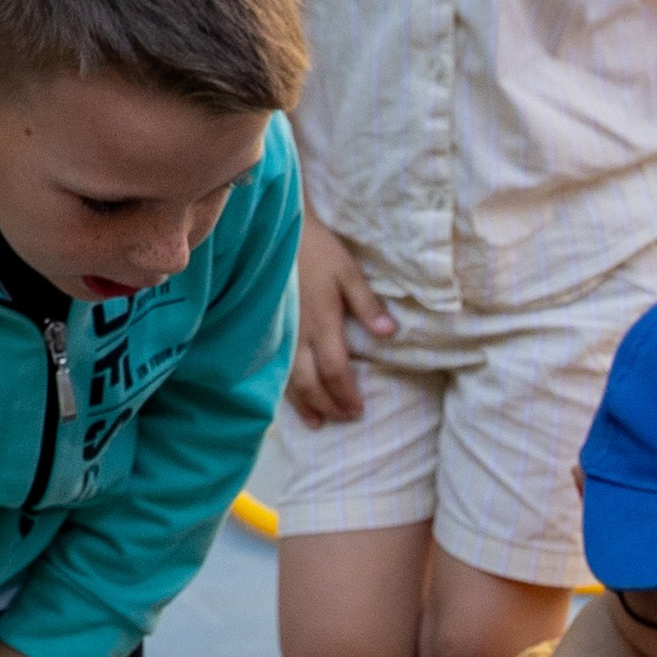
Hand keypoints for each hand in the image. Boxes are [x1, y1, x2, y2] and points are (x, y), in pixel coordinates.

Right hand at [289, 217, 390, 427]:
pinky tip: (290, 399)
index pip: (335, 370)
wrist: (275, 233)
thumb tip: (388, 332)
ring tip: (316, 422)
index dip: (346, 394)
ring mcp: (279, 334)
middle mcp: (297, 335)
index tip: (358, 411)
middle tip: (343, 420)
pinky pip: (273, 368)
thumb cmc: (316, 250)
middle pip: (310, 383)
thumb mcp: (348, 272)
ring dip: (304, 405)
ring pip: (288, 381)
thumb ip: (367, 304)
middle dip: (328, 405)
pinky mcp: (267, 330)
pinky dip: (283, 389)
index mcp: (321, 323)